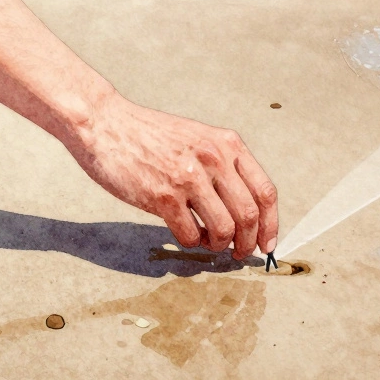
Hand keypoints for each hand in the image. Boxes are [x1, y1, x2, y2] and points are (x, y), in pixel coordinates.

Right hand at [64, 92, 278, 259]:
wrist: (107, 125)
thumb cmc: (153, 136)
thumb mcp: (201, 139)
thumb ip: (225, 166)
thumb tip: (246, 208)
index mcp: (229, 145)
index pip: (265, 191)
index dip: (271, 223)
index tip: (267, 243)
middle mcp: (214, 159)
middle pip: (249, 215)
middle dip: (249, 242)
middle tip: (240, 254)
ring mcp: (189, 178)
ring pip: (224, 228)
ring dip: (221, 245)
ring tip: (211, 245)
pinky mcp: (162, 196)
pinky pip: (190, 234)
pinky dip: (192, 242)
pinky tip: (187, 235)